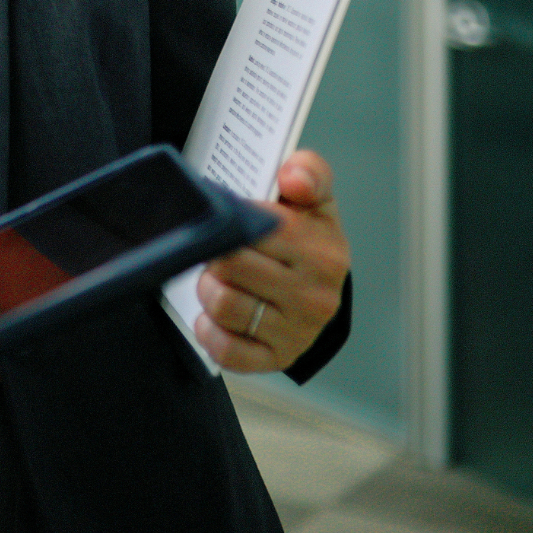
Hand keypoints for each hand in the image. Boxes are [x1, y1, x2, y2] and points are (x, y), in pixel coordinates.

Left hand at [194, 149, 349, 372]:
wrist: (318, 295)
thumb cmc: (307, 242)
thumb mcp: (314, 202)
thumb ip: (308, 173)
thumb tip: (294, 178)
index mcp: (325, 253)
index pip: (254, 229)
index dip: (228, 221)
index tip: (226, 219)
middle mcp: (316, 297)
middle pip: (229, 266)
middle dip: (212, 255)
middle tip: (216, 252)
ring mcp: (297, 332)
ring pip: (223, 305)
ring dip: (207, 290)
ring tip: (216, 280)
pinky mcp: (276, 359)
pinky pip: (226, 349)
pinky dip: (209, 331)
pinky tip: (215, 316)